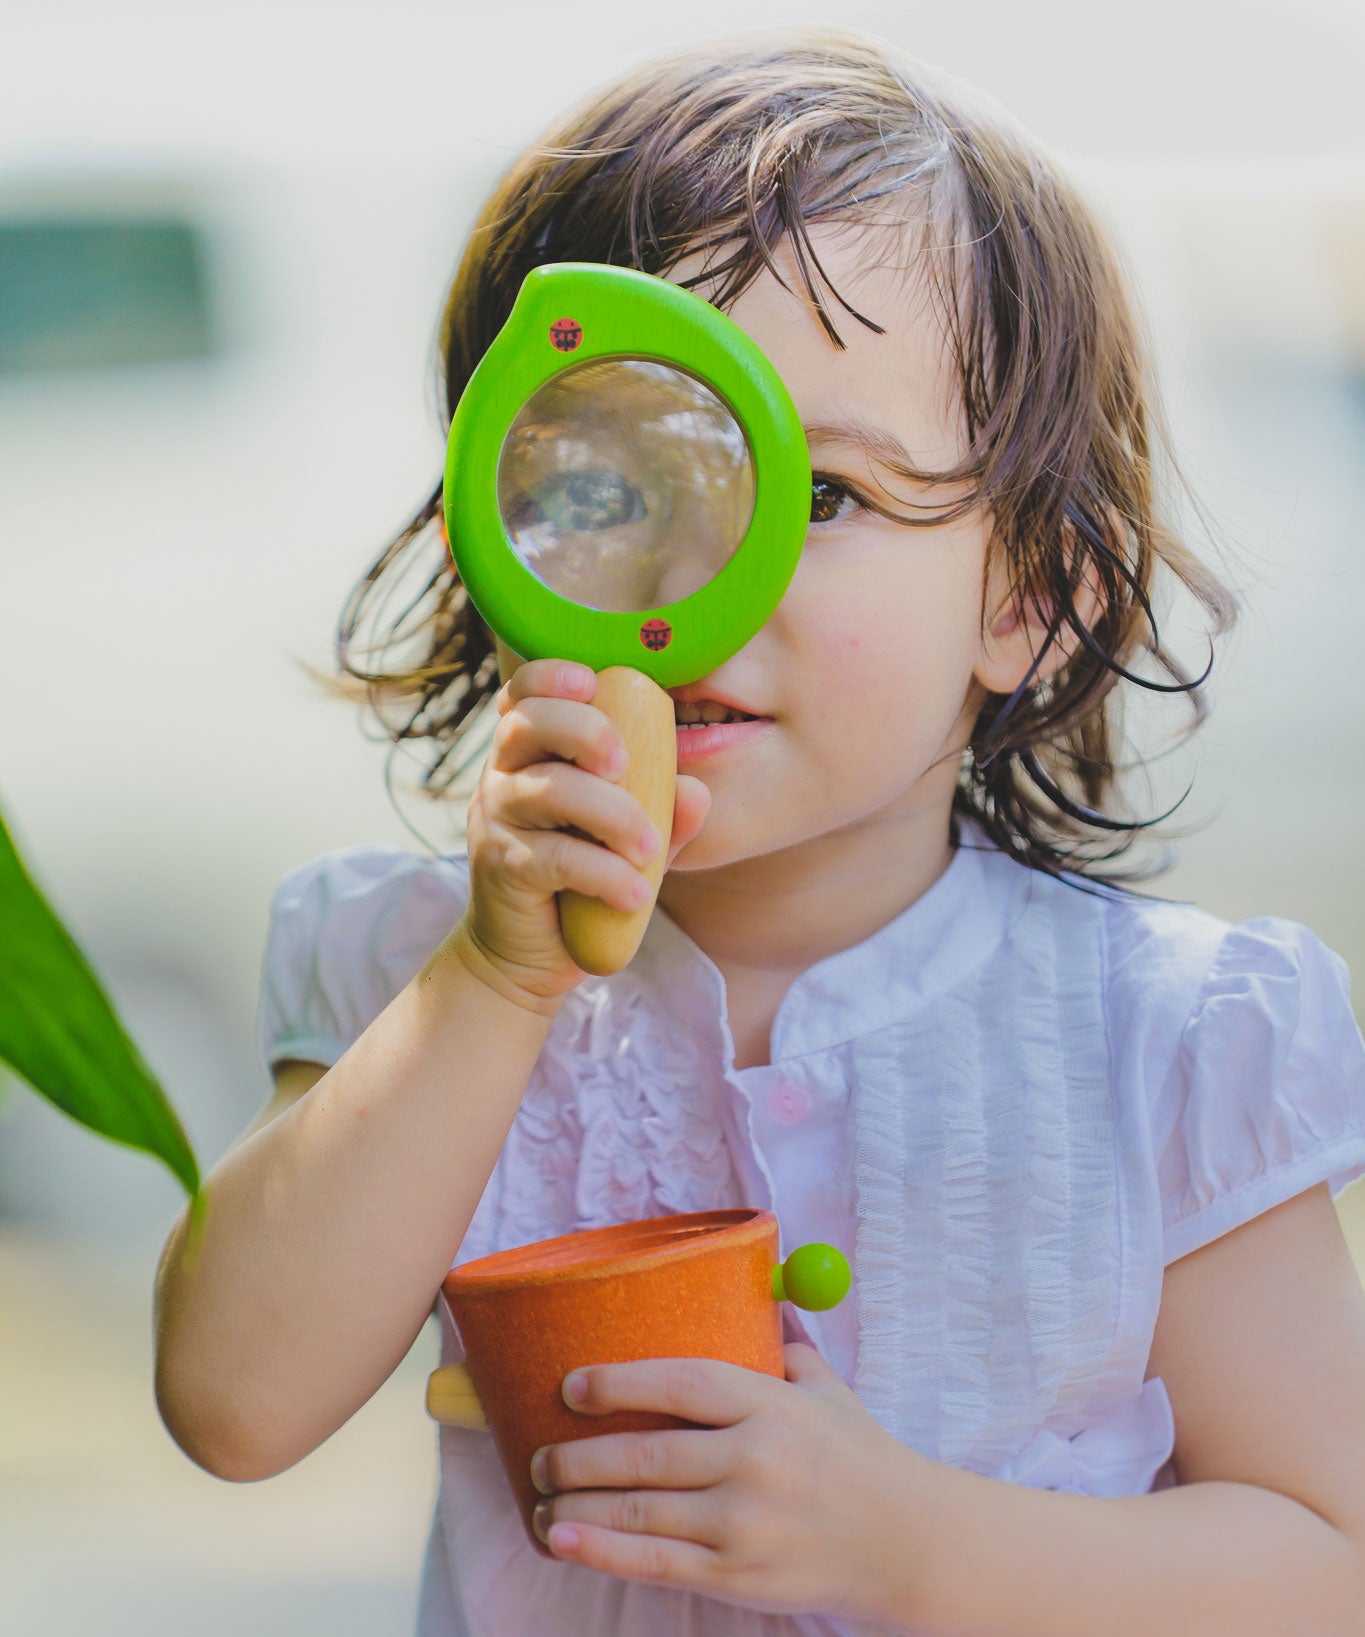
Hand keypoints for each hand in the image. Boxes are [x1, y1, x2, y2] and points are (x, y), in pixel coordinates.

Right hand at [454, 658, 709, 1005]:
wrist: (530, 955)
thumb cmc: (582, 879)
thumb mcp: (629, 840)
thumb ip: (664, 812)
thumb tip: (698, 792)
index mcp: (531, 751)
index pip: (526, 693)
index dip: (551, 677)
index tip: (591, 682)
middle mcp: (504, 775)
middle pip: (528, 723)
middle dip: (585, 730)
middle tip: (626, 764)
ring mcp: (496, 820)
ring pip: (548, 790)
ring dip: (612, 814)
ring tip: (650, 850)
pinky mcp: (502, 869)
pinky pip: (556, 857)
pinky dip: (605, 873)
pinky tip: (636, 894)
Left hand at [526, 1343, 930, 1623]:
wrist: (905, 1544)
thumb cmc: (858, 1457)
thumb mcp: (826, 1390)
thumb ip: (782, 1346)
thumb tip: (753, 1286)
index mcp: (771, 1406)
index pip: (681, 1382)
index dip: (619, 1381)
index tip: (571, 1385)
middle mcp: (755, 1461)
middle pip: (645, 1452)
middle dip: (577, 1454)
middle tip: (539, 1453)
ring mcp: (743, 1523)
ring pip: (638, 1509)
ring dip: (575, 1504)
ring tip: (539, 1496)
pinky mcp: (737, 1575)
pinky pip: (654, 1561)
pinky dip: (599, 1551)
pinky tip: (561, 1539)